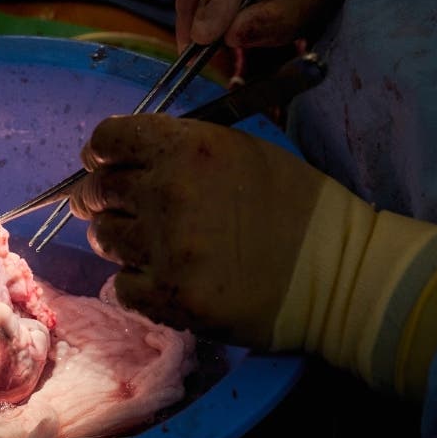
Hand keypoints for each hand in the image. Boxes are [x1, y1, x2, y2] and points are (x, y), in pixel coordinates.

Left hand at [69, 113, 322, 343]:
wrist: (340, 274)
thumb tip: (121, 160)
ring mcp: (165, 249)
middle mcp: (167, 193)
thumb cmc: (297, 206)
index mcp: (187, 149)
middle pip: (96, 191)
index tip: (104, 165)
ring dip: (120, 240)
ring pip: (103, 238)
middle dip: (100, 198)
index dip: (101, 154)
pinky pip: (119, 286)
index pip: (107, 140)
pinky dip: (135, 283)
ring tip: (152, 245)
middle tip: (119, 208)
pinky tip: (163, 278)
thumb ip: (178, 149)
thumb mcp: (240, 151)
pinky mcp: (169, 298)